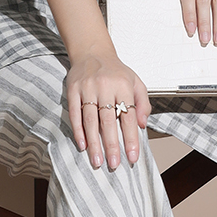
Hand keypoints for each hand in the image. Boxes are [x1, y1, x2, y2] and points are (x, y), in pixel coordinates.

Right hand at [66, 51, 150, 169]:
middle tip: (114, 164)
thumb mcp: (136, 82)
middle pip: (109, 120)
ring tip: (97, 160)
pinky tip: (83, 145)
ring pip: (91, 120)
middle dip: (112, 145)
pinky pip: (75, 113)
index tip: (132, 156)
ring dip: (94, 142)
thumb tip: (143, 125)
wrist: (92, 52)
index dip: (131, 138)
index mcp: (124, 86)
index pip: (129, 116)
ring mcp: (88, 88)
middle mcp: (105, 86)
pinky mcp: (73, 90)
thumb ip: (143, 103)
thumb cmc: (116, 71)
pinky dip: (78, 130)